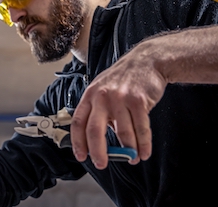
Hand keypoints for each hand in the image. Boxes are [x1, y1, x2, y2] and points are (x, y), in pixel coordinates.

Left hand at [70, 46, 166, 168]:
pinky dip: (143, 144)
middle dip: (98, 152)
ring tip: (132, 158)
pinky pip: (141, 129)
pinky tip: (144, 152)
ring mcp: (120, 98)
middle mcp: (102, 97)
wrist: (147, 60)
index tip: (81, 156)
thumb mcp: (104, 90)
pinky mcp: (139, 101)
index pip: (78, 122)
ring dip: (128, 151)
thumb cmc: (123, 79)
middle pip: (94, 131)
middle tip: (101, 164)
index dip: (77, 141)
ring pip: (122, 133)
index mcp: (90, 95)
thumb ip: (100, 113)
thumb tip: (101, 141)